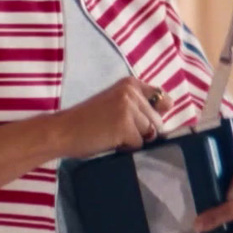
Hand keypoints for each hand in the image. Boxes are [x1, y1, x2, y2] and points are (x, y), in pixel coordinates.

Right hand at [55, 78, 171, 157]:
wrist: (62, 131)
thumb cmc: (88, 121)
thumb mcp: (116, 104)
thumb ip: (141, 104)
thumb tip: (170, 106)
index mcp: (130, 84)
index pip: (162, 99)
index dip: (153, 115)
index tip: (137, 121)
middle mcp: (131, 92)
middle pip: (157, 121)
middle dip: (142, 131)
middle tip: (115, 129)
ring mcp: (129, 108)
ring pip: (149, 133)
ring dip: (134, 139)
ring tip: (112, 134)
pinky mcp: (125, 125)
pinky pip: (139, 144)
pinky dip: (126, 148)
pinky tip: (109, 141)